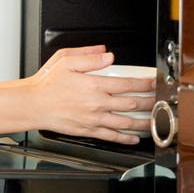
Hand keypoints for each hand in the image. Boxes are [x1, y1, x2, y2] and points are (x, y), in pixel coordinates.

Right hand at [28, 47, 155, 144]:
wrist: (33, 105)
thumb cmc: (47, 84)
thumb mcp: (66, 60)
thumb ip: (89, 55)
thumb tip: (107, 54)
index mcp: (94, 84)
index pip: (127, 84)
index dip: (145, 83)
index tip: (155, 83)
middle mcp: (97, 103)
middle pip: (131, 104)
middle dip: (149, 102)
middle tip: (160, 101)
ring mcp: (93, 119)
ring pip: (125, 122)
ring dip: (143, 122)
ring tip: (154, 121)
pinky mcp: (88, 130)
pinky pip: (111, 136)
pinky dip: (125, 138)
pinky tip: (134, 138)